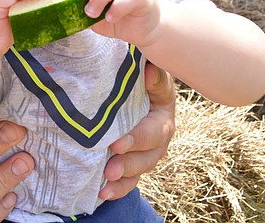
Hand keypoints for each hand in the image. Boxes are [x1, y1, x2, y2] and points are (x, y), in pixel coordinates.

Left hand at [100, 63, 175, 200]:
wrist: (138, 88)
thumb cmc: (143, 78)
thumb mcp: (152, 72)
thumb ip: (153, 73)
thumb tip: (148, 72)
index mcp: (162, 117)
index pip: (152, 131)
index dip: (136, 139)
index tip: (116, 144)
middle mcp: (158, 140)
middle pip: (147, 157)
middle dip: (127, 164)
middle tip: (109, 169)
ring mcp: (146, 153)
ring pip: (138, 171)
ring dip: (122, 180)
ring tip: (104, 185)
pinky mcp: (133, 162)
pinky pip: (129, 180)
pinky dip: (117, 188)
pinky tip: (102, 193)